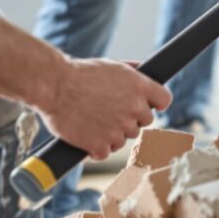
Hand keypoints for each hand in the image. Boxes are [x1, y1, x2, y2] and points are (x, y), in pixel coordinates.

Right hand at [33, 54, 171, 160]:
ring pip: (124, 139)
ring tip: (93, 121)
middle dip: (130, 119)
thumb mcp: (110, 65)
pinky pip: (105, 152)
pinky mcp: (101, 145)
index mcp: (139, 87)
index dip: (155, 103)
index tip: (147, 105)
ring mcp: (119, 129)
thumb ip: (131, 72)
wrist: (54, 86)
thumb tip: (142, 70)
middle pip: (144, 122)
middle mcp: (134, 109)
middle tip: (110, 112)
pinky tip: (86, 135)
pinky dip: (95, 147)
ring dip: (112, 134)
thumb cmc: (79, 73)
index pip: (164, 100)